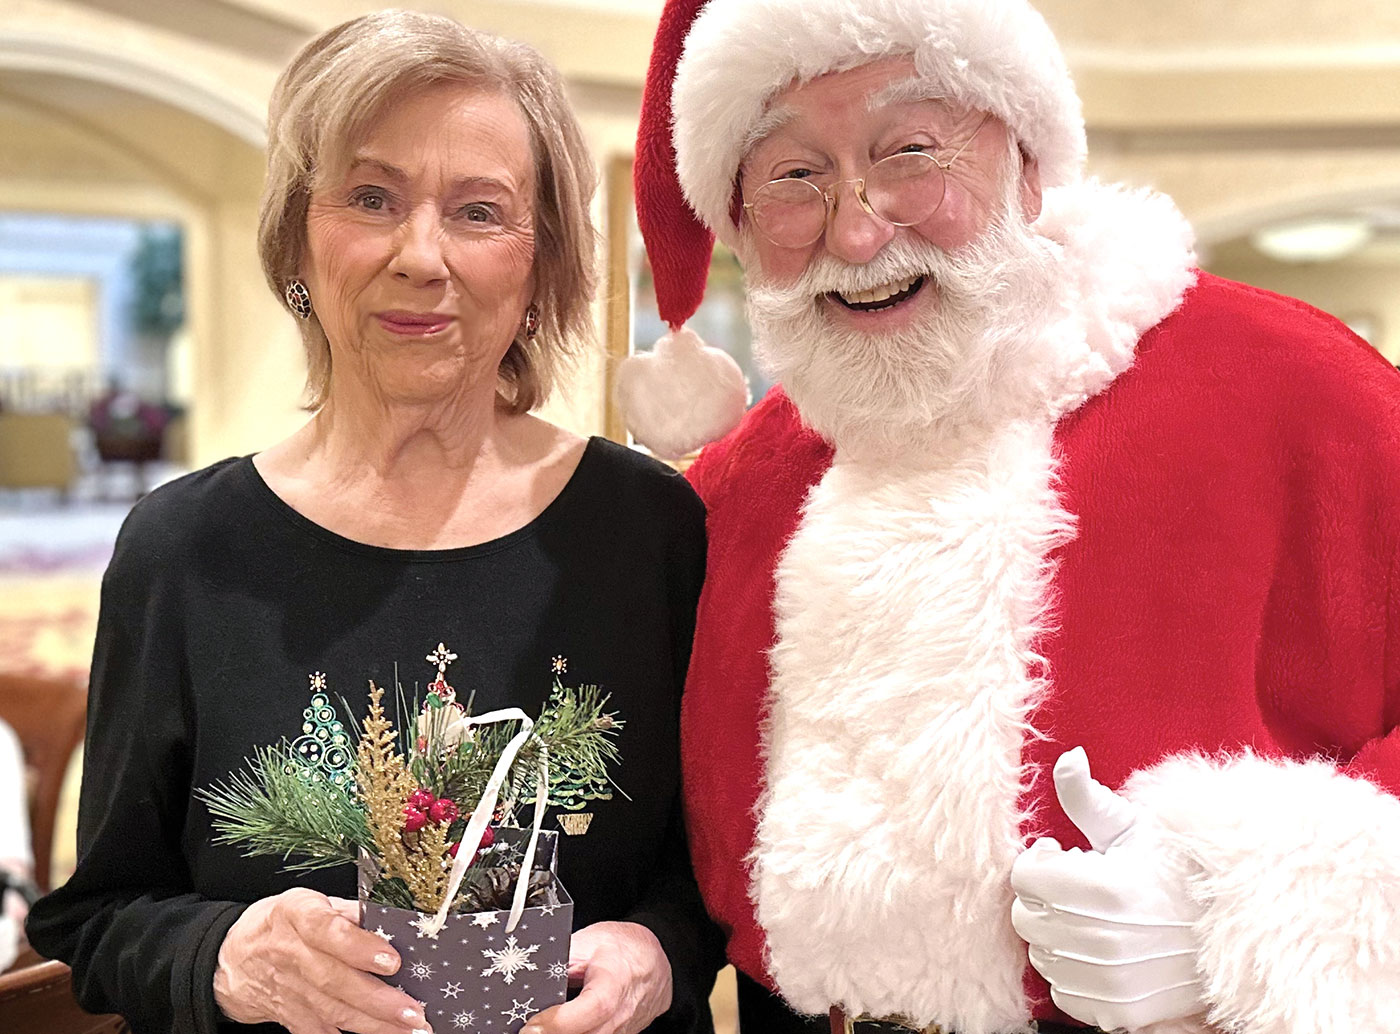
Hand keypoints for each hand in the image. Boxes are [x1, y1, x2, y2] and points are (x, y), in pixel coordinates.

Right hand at [214, 888, 429, 1033]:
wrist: (233, 958)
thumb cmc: (282, 923)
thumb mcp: (310, 902)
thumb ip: (350, 912)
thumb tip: (393, 921)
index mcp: (297, 913)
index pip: (328, 930)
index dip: (359, 947)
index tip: (392, 961)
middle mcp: (290, 952)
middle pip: (334, 979)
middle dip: (377, 999)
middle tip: (413, 1011)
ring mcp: (288, 989)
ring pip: (332, 1010)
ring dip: (373, 1023)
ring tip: (409, 1029)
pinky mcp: (288, 1015)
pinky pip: (320, 1030)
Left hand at [522, 921, 672, 1033]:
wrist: (652, 960)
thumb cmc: (621, 947)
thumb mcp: (587, 941)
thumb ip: (559, 958)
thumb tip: (527, 970)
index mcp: (614, 981)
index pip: (593, 1009)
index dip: (560, 1021)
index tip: (532, 1024)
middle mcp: (621, 1013)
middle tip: (528, 1030)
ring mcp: (622, 1031)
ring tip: (541, 1027)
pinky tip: (558, 1028)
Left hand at [1010, 748, 1204, 1030]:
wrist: (1236, 925)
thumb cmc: (1178, 868)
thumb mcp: (1133, 826)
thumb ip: (1086, 795)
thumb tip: (1067, 756)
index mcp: (1106, 888)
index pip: (1024, 878)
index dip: (1038, 861)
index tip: (1060, 853)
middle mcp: (1107, 940)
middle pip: (1026, 918)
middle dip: (1043, 896)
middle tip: (1073, 884)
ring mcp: (1115, 981)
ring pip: (1041, 957)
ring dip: (1055, 934)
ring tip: (1089, 916)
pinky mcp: (1123, 1013)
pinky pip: (1063, 994)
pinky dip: (1071, 973)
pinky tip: (1096, 949)